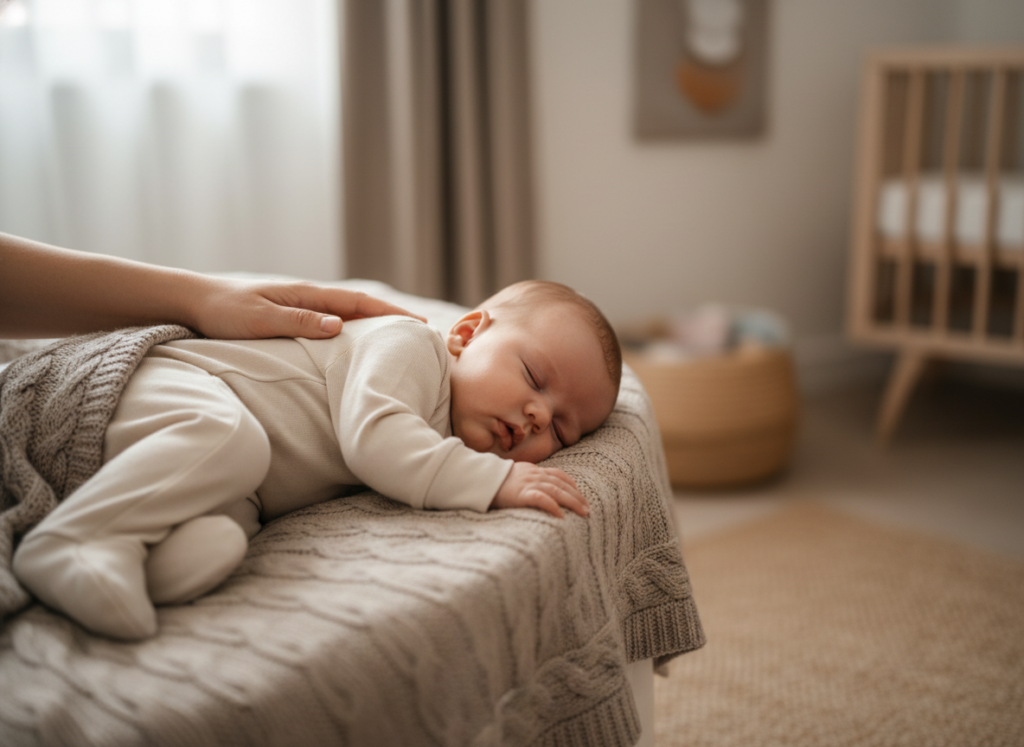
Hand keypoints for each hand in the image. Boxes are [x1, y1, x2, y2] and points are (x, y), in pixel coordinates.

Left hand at [188, 277, 427, 339]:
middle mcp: (310, 298)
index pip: (360, 304)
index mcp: (308, 295)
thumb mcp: (259, 319)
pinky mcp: (294, 317)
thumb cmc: (224, 311)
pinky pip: (333, 323)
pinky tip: (360, 343)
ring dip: (376, 326)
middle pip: (361, 308)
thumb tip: (338, 326)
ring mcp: (303, 306)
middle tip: (424, 334)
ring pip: (349, 315)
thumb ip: (298, 322)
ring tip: (401, 340)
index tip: (420, 325)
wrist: (194, 300)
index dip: (392, 315)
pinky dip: (354, 330)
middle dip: (393, 319)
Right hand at [490, 463, 589, 517]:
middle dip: (577, 496)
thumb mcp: (514, 476)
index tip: (580, 494)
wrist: (478, 479)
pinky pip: (541, 499)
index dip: (571, 484)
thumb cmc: (493, 481)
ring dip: (572, 501)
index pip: (558, 474)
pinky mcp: (521, 494)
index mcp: (533, 470)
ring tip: (583, 512)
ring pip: (556, 491)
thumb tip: (535, 491)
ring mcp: (528, 483)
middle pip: (562, 484)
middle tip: (587, 508)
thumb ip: (526, 480)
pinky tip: (561, 515)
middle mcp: (534, 475)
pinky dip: (553, 506)